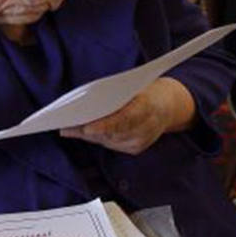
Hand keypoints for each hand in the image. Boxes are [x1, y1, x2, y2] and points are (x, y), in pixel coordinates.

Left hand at [60, 77, 193, 154]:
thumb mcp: (132, 87)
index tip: (86, 128)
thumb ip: (111, 97)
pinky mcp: (137, 149)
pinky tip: (85, 131)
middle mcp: (147, 128)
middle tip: (65, 126)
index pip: (124, 120)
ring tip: (69, 128)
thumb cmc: (147, 91)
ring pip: (109, 141)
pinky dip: (99, 137)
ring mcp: (142, 141)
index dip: (104, 126)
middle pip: (112, 133)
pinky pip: (113, 144)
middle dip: (87, 130)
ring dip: (89, 135)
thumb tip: (87, 103)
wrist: (170, 105)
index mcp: (148, 107)